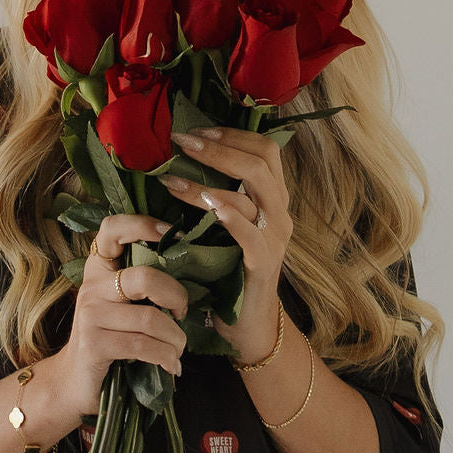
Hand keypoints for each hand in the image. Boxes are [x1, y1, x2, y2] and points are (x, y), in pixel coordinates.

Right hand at [53, 214, 188, 417]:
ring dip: (175, 338)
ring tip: (178, 348)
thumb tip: (191, 268)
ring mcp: (90, 315)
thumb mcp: (121, 304)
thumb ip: (142, 284)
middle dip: (175, 296)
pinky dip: (165, 357)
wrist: (75, 380)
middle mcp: (92, 286)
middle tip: (182, 312)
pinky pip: (143, 346)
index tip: (173, 234)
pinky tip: (171, 365)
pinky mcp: (94, 344)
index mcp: (99, 268)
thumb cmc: (109, 336)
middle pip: (144, 278)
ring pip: (149, 319)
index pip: (112, 228)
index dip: (143, 224)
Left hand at [160, 126, 290, 363]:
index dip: (233, 134)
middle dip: (218, 148)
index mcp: (273, 198)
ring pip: (254, 192)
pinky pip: (251, 232)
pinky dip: (229, 213)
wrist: (246, 322)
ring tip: (172, 178)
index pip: (265, 149)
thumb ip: (217, 193)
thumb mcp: (226, 224)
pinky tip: (206, 204)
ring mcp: (276, 237)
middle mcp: (280, 213)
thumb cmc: (228, 268)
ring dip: (209, 180)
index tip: (198, 130)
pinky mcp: (264, 263)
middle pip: (260, 163)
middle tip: (182, 142)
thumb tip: (183, 156)